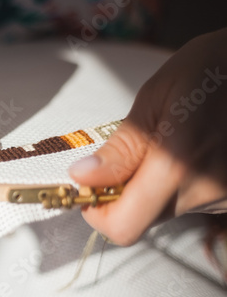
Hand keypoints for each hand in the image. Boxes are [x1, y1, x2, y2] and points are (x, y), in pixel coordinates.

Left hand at [69, 28, 226, 245]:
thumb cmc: (211, 69)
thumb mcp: (155, 99)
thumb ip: (120, 148)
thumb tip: (84, 177)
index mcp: (178, 164)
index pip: (123, 227)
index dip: (97, 212)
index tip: (91, 184)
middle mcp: (206, 191)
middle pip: (142, 220)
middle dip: (121, 195)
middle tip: (122, 158)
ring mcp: (225, 197)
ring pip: (165, 211)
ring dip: (151, 187)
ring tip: (165, 146)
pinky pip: (190, 202)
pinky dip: (176, 185)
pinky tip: (187, 153)